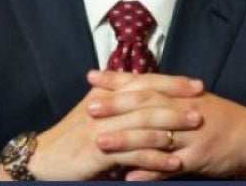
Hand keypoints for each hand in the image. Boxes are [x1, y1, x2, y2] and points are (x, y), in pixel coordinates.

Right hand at [0, 72, 202, 180]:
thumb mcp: (95, 112)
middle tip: (203, 106)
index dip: (172, 82)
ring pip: (144, 124)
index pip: (145, 81)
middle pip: (149, 99)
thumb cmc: (72, 137)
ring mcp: (103, 128)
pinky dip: (156, 158)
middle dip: (178, 102)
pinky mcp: (100, 151)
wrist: (42, 159)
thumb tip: (144, 87)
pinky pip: (135, 154)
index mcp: (106, 93)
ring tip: (196, 130)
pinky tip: (174, 163)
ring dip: (173, 127)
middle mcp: (106, 106)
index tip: (197, 84)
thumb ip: (117, 98)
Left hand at [86, 76, 245, 180]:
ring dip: (126, 139)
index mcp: (183, 94)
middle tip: (90, 107)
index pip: (145, 82)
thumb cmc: (220, 121)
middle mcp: (187, 109)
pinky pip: (170, 166)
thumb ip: (167, 99)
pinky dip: (150, 172)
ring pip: (155, 135)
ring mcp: (193, 133)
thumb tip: (135, 95)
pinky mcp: (199, 157)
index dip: (118, 79)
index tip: (92, 76)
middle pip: (147, 104)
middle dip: (117, 105)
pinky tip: (129, 177)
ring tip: (100, 142)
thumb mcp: (195, 103)